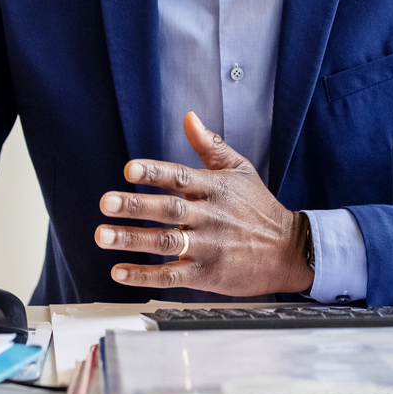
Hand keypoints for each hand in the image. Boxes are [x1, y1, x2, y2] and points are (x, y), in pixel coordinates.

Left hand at [94, 112, 314, 296]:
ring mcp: (207, 246)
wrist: (288, 250)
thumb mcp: (240, 170)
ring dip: (132, 239)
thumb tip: (189, 118)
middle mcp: (209, 216)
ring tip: (103, 235)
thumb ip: (211, 145)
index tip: (130, 170)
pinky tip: (120, 271)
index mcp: (214, 189)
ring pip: (165, 241)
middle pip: (168, 210)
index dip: (154, 172)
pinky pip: (171, 275)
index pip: (180, 177)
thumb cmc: (260, 209)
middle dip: (135, 206)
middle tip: (107, 202)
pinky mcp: (207, 273)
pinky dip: (144, 275)